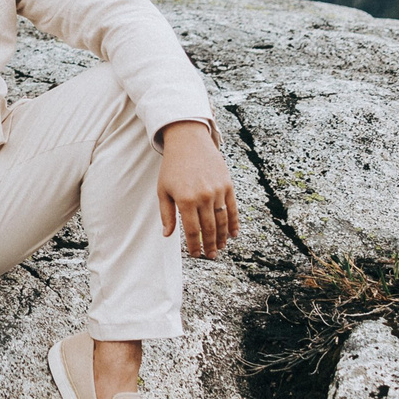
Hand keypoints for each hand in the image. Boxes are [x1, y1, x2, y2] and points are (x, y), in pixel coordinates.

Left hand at [158, 121, 239, 258]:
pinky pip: (233, 208)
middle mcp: (203, 197)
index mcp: (185, 200)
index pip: (192, 231)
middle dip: (210, 245)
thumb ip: (166, 214)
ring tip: (221, 248)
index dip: (194, 246)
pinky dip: (234, 222)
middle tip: (211, 256)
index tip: (196, 255)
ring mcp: (217, 190)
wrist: (188, 142)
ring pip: (222, 220)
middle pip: (209, 228)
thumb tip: (168, 235)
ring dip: (222, 237)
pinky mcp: (227, 184)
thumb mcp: (163, 190)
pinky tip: (233, 234)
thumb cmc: (172, 167)